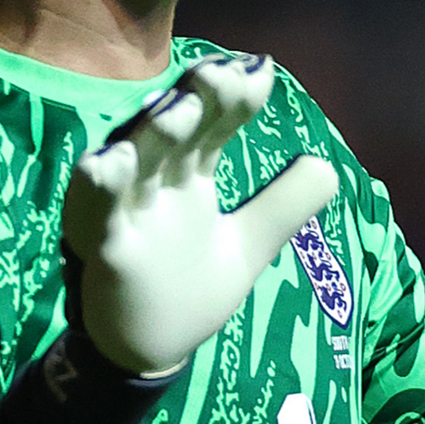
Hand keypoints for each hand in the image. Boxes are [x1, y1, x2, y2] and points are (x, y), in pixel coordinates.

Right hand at [60, 54, 339, 375]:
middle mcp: (156, 185)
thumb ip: (284, 205)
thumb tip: (329, 165)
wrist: (145, 352)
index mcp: (188, 177)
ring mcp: (128, 215)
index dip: (236, 100)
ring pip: (133, 165)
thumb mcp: (249, 244)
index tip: (262, 71)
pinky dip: (97, 191)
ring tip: (177, 109)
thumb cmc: (190, 288)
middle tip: (220, 72)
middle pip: (174, 132)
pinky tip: (106, 164)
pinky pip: (95, 217)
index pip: (214, 126)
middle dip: (197, 101)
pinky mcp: (104, 252)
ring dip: (151, 135)